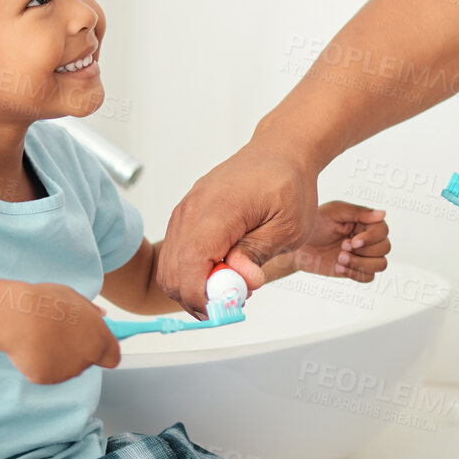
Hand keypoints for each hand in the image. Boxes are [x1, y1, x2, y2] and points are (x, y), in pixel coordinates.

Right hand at [0, 282, 119, 384]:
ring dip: (58, 357)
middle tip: (59, 334)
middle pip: (86, 361)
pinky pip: (45, 372)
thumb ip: (91, 310)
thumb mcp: (74, 298)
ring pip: (65, 368)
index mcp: (100, 339)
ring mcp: (66, 372)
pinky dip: (40, 363)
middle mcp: (87, 359)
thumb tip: (102, 315)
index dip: (103, 351)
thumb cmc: (48, 303)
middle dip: (77, 351)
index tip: (92, 344)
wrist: (19, 318)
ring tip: (42, 337)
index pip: (112, 357)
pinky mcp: (46, 378)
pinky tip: (32, 347)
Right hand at [158, 141, 319, 317]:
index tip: (227, 307)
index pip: (192, 262)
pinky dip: (191, 271)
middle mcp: (193, 207)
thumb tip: (241, 281)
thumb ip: (259, 252)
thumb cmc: (288, 184)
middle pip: (173, 270)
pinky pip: (176, 252)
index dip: (202, 294)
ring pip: (169, 265)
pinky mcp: (186, 214)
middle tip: (231, 301)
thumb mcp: (289, 225)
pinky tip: (221, 271)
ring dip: (193, 286)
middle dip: (196, 297)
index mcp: (220, 208)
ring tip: (231, 286)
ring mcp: (185, 209)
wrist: (280, 151)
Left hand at [289, 201, 389, 281]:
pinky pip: (369, 277)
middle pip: (385, 248)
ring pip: (381, 264)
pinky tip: (338, 267)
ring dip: (360, 264)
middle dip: (363, 251)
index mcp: (364, 221)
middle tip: (342, 248)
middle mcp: (368, 238)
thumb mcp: (334, 212)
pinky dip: (354, 274)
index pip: (383, 230)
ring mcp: (363, 255)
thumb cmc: (314, 225)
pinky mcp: (356, 269)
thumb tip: (383, 213)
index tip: (352, 241)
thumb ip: (359, 212)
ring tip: (340, 258)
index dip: (371, 238)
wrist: (299, 247)